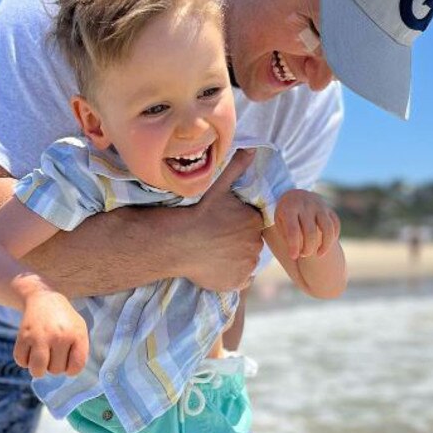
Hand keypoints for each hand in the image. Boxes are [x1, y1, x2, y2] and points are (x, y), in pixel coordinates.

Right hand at [14, 291, 88, 377]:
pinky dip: (24, 361)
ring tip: (41, 359)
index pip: (75, 368)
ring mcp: (40, 336)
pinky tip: (30, 352)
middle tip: (53, 353)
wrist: (44, 299)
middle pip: (56, 370)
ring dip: (38, 369)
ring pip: (37, 370)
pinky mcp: (23, 336)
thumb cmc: (64, 321)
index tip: (67, 360)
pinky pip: (21, 362)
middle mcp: (59, 336)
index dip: (70, 369)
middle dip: (54, 366)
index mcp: (76, 335)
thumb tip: (68, 373)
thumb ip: (79, 352)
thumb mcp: (79, 331)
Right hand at [179, 150, 262, 290]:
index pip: (254, 224)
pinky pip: (241, 279)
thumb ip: (236, 168)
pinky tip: (218, 265)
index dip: (241, 224)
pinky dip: (233, 274)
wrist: (176, 243)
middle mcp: (256, 245)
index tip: (225, 224)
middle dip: (240, 241)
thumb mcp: (217, 187)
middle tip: (219, 238)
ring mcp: (246, 266)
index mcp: (255, 222)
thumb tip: (251, 150)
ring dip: (237, 258)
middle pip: (252, 243)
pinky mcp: (236, 282)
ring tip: (217, 252)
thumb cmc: (197, 213)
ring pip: (247, 261)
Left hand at [275, 190, 340, 259]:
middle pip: (311, 232)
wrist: (295, 195)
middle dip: (308, 248)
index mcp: (290, 208)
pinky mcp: (329, 209)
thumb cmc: (285, 213)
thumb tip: (295, 253)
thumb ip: (286, 234)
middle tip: (303, 254)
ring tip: (318, 254)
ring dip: (325, 245)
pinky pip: (335, 224)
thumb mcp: (279, 221)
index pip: (293, 230)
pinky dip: (333, 237)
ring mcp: (320, 206)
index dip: (294, 246)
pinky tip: (325, 244)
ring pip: (328, 228)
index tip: (293, 256)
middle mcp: (306, 206)